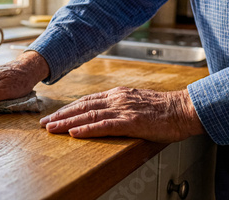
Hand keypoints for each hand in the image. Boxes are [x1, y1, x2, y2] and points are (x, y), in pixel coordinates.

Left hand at [39, 87, 204, 142]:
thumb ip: (121, 106)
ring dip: (67, 122)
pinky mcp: (131, 122)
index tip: (54, 116)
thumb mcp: (137, 103)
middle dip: (61, 115)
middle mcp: (117, 99)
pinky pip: (104, 125)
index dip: (68, 109)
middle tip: (44, 123)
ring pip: (89, 115)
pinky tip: (74, 133)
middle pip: (83, 106)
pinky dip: (87, 129)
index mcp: (118, 94)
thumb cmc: (164, 109)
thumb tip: (105, 113)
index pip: (87, 101)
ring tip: (51, 129)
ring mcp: (123, 110)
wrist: (185, 109)